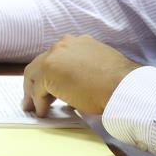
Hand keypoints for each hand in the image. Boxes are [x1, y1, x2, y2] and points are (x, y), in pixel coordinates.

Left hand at [22, 34, 140, 116]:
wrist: (122, 86)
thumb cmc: (116, 82)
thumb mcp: (97, 68)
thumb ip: (80, 72)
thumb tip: (69, 89)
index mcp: (78, 42)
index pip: (56, 57)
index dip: (49, 74)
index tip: (47, 87)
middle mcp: (64, 44)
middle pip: (40, 64)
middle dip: (35, 82)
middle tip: (33, 99)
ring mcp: (55, 55)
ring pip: (34, 75)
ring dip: (33, 94)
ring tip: (35, 108)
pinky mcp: (48, 71)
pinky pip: (37, 90)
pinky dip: (38, 102)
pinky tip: (43, 112)